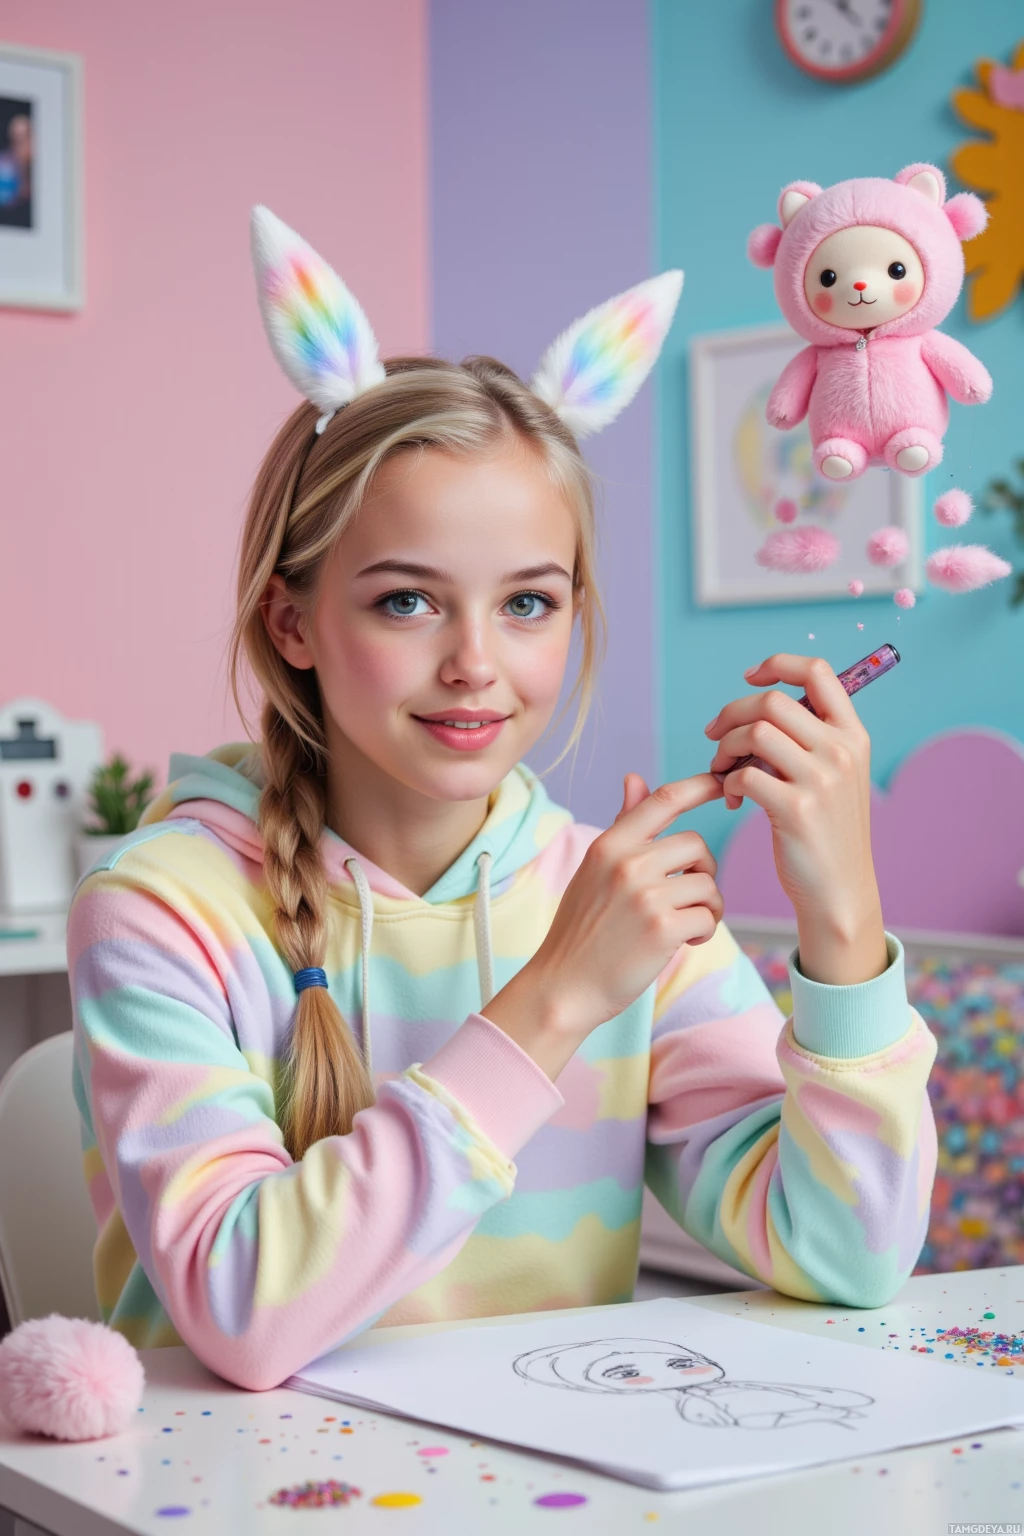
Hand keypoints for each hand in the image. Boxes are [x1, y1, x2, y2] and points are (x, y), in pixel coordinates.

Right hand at [482, 772, 723, 1076]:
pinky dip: (703, 932)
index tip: (721, 782)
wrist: (565, 986)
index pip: (663, 800)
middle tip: (688, 899)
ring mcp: (644, 895)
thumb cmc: (582, 929)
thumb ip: (622, 827)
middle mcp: (626, 863)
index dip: (699, 786)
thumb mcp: (593, 870)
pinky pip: (708, 917)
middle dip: (702, 872)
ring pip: (707, 884)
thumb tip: (635, 778)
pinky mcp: (662, 928)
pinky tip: (682, 942)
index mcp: (609, 845)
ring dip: (706, 907)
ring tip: (683, 925)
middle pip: (696, 845)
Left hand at [706, 655, 887, 985]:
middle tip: (714, 736)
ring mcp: (822, 780)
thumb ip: (809, 737)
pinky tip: (731, 799)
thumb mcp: (834, 775)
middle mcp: (842, 751)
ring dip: (725, 749)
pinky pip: (744, 774)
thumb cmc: (825, 831)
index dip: (777, 665)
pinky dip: (727, 782)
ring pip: (755, 733)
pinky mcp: (796, 809)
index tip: (750, 678)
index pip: (817, 672)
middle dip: (733, 714)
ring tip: (723, 772)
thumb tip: (760, 704)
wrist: (838, 890)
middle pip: (773, 701)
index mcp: (853, 735)